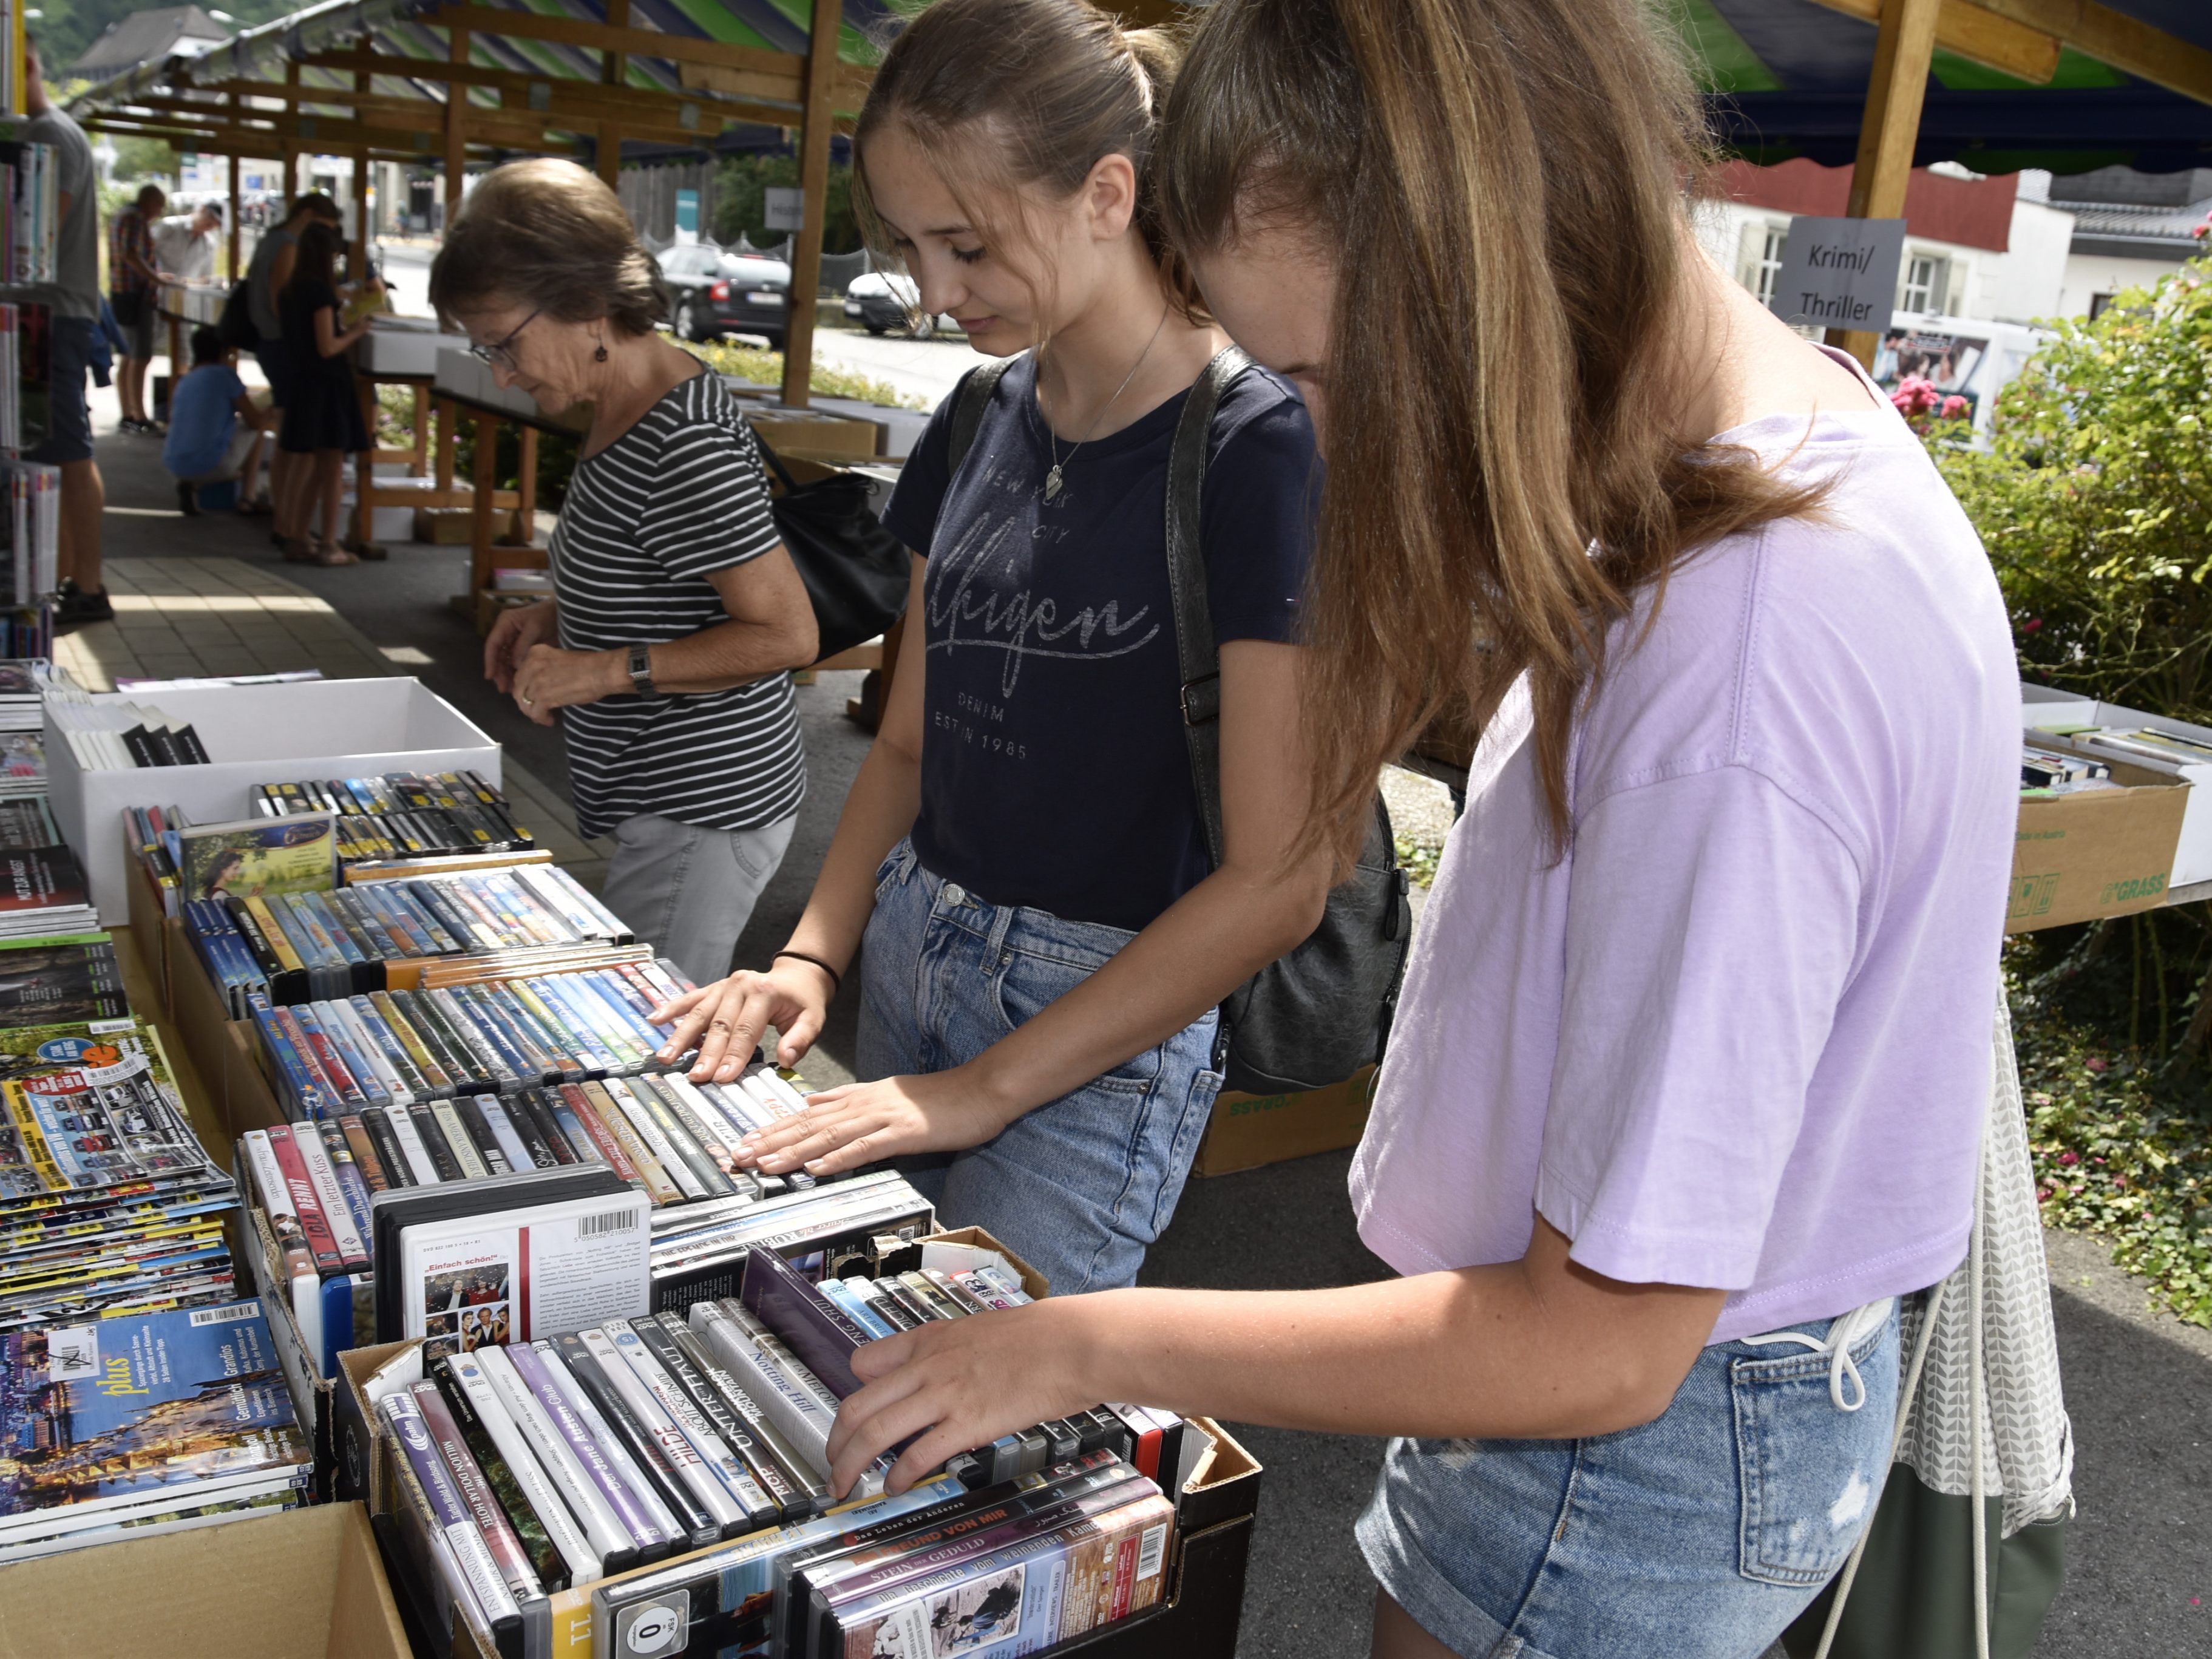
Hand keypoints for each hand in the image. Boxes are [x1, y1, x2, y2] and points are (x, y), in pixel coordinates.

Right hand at [483, 599, 556, 692]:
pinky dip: (516, 672)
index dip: (490, 661)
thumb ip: (523, 645)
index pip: (493, 644)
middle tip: (503, 688)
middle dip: (499, 672)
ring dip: (507, 674)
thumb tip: (514, 665)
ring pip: (506, 660)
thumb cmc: (548, 614)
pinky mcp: (523, 648)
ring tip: (510, 689)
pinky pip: (516, 661)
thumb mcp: (535, 627)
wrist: (562, 613)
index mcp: (505, 623)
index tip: (490, 676)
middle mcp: (506, 632)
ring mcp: (514, 641)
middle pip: (498, 655)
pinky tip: (518, 682)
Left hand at [511, 643, 621, 725]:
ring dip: (533, 712)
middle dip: (526, 701)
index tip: (535, 695)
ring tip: (544, 716)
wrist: (601, 671)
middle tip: (537, 708)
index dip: (526, 687)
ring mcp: (536, 682)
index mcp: (535, 653)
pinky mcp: (544, 697)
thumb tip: (540, 685)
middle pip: (518, 689)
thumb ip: (544, 667)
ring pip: (524, 703)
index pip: (521, 674)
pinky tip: (550, 720)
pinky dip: (541, 719)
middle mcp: (531, 666)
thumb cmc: (588, 664)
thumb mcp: (559, 657)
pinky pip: (534, 713)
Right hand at [651, 960, 834, 1075]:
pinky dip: (672, 1008)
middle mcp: (741, 985)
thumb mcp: (813, 1019)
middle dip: (707, 1053)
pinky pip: (691, 998)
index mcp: (764, 992)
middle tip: (695, 1077)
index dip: (734, 1055)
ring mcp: (725, 985)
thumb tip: (786, 1061)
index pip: (746, 1030)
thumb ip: (800, 1040)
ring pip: (700, 1013)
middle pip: (720, 1024)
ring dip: (681, 1036)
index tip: (722, 1077)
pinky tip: (655, 1019)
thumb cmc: (804, 1002)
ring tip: (666, 1057)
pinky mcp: (715, 988)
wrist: (797, 976)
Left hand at [730, 1069, 1011, 1177]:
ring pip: (830, 1134)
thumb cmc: (938, 1099)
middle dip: (771, 1141)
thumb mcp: (886, 1092)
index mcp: (859, 1097)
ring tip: (766, 1164)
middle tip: (740, 1156)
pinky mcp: (903, 1132)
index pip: (808, 1114)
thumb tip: (812, 1101)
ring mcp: (883, 1117)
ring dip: (794, 1150)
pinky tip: (818, 1168)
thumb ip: (848, 1098)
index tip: (746, 1142)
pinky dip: (839, 1157)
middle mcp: (865, 1104)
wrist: (980, 1091)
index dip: (774, 1129)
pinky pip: (866, 1147)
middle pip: (810, 1123)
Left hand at [828, 1295, 1114, 1496]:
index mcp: (929, 1340)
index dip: (851, 1393)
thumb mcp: (978, 1329)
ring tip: (845, 1486)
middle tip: (831, 1466)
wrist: (1072, 1343)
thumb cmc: (1039, 1338)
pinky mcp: (968, 1423)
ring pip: (875, 1432)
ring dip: (851, 1465)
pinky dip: (898, 1476)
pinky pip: (918, 1454)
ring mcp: (945, 1395)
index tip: (848, 1419)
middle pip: (857, 1405)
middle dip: (834, 1443)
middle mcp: (927, 1366)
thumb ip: (948, 1351)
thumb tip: (935, 1374)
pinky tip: (895, 1487)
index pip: (864, 1362)